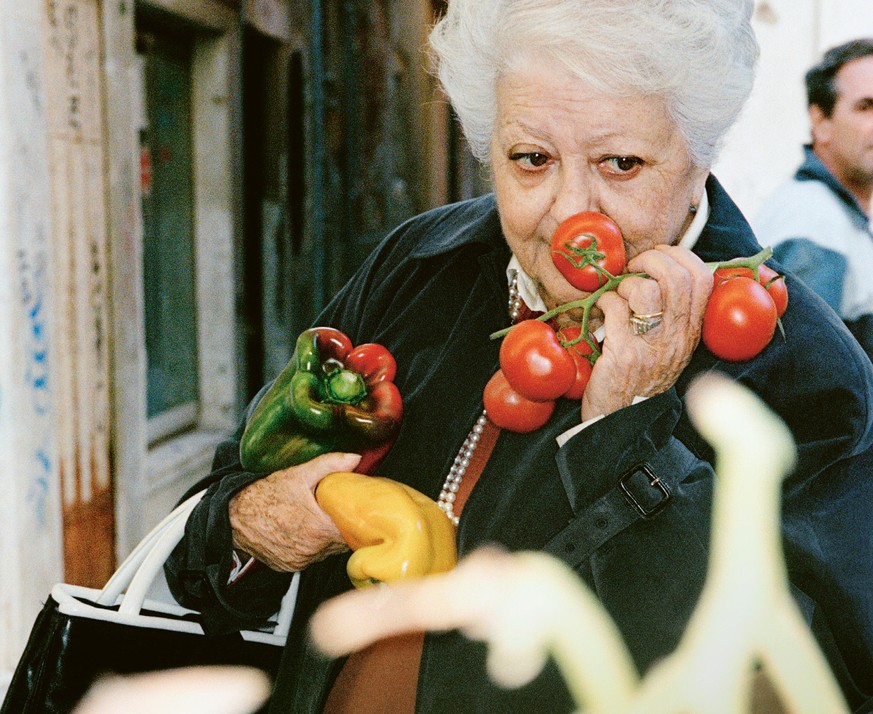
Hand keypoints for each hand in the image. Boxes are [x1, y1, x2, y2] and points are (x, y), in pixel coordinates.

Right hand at [229, 452, 361, 571]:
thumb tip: (355, 459)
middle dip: (342, 528)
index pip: (352, 533)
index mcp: (318, 529)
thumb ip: (331, 465)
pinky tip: (304, 531)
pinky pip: (309, 559)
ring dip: (326, 539)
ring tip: (320, 519)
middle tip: (338, 512)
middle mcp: (310, 550)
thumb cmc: (264, 495)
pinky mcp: (288, 567)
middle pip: (340, 543)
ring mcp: (299, 561)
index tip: (357, 511)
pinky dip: (311, 547)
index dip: (357, 522)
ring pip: (326, 552)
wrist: (234, 515)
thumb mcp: (300, 474)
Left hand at [580, 245, 711, 420]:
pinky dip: (604, 301)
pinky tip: (601, 310)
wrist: (621, 421)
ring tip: (618, 294)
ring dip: (625, 283)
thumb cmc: (641, 380)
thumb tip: (663, 274)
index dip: (680, 256)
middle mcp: (677, 337)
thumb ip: (672, 316)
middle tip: (633, 268)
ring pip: (645, 289)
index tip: (658, 257)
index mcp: (691, 331)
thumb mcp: (669, 349)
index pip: (702, 278)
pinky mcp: (623, 353)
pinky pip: (614, 308)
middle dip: (650, 259)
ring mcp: (651, 345)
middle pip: (676, 276)